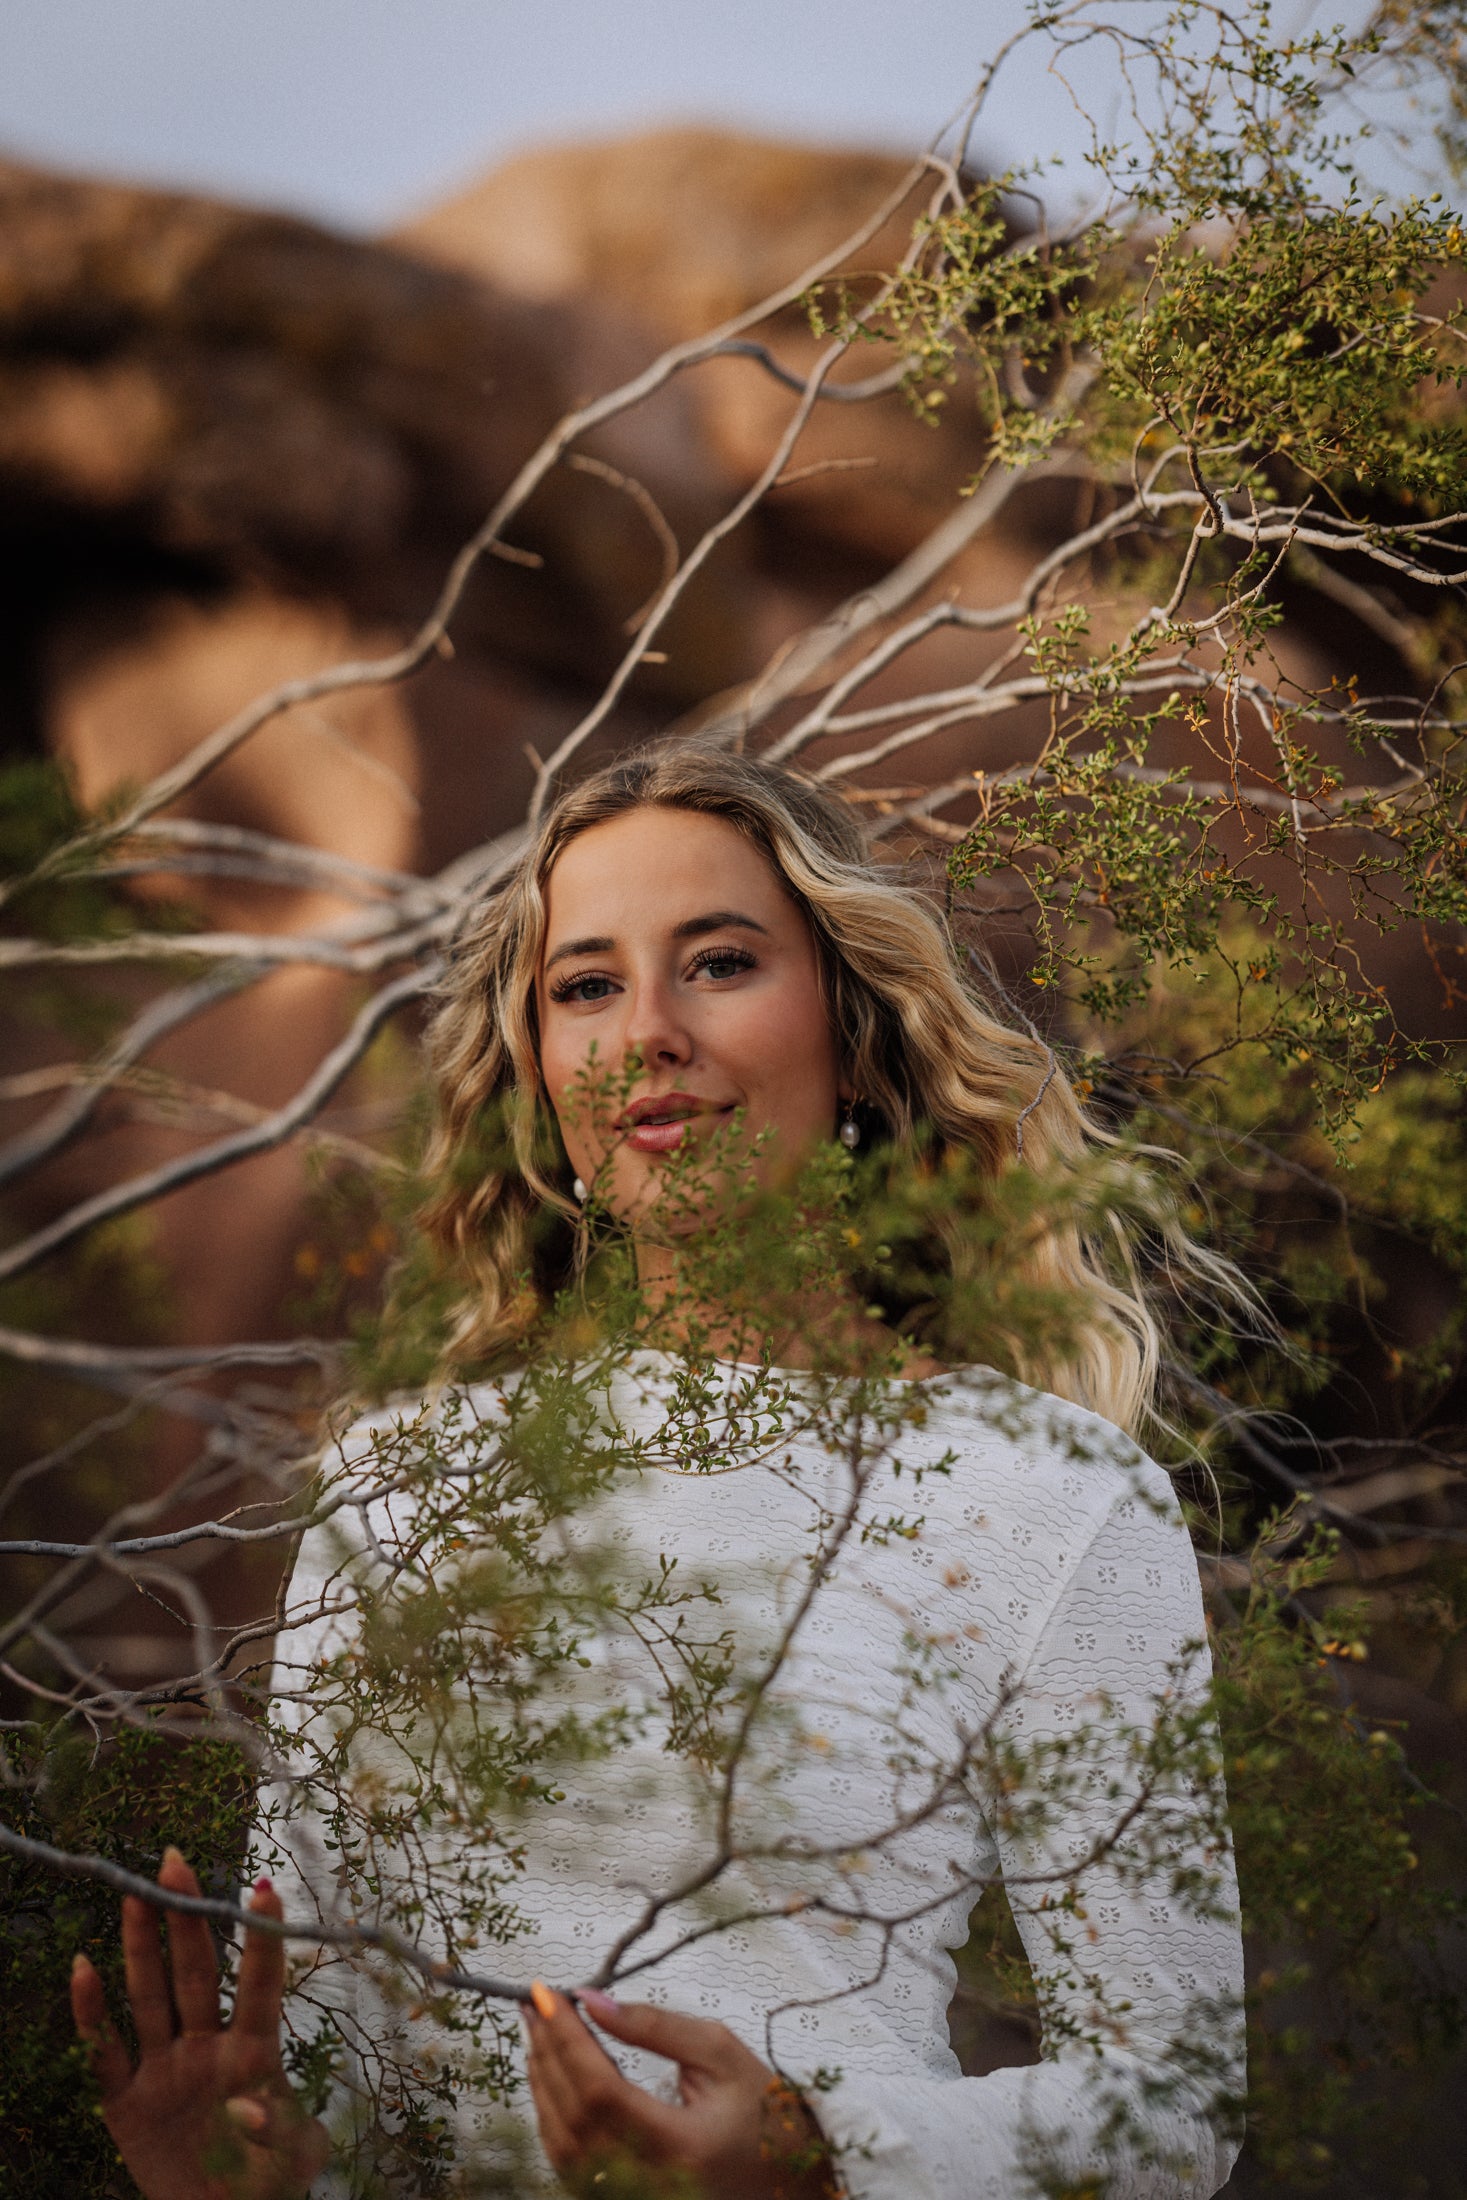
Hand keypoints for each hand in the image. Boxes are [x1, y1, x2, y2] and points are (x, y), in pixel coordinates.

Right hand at [70, 1845, 329, 2199]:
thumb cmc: (266, 2184)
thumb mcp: (290, 2159)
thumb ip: (278, 2129)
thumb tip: (250, 2104)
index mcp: (253, 2054)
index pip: (260, 1984)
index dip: (262, 1939)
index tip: (263, 1887)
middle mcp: (206, 2048)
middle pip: (195, 1972)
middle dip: (187, 1918)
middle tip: (176, 1861)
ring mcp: (164, 2070)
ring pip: (150, 1996)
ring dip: (142, 1947)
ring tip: (136, 1894)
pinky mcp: (126, 2102)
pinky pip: (105, 2051)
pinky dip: (91, 2013)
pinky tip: (83, 1966)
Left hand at [523, 1983, 839, 2198]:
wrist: (786, 2178)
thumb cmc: (764, 2113)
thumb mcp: (722, 2055)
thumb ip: (656, 2027)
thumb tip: (593, 2000)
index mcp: (680, 2147)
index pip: (602, 2090)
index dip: (567, 2039)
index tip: (548, 1994)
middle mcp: (648, 2184)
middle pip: (572, 2115)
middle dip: (547, 2051)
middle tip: (534, 2003)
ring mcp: (630, 2199)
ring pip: (560, 2143)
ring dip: (542, 2082)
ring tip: (540, 2031)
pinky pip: (569, 2161)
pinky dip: (552, 2114)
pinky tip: (552, 2077)